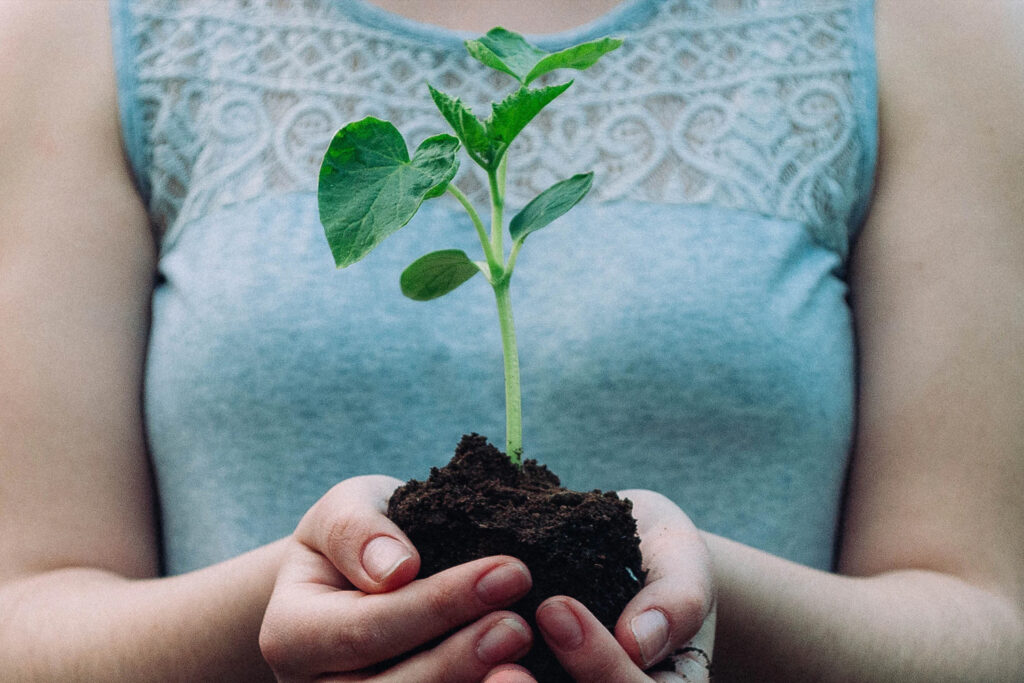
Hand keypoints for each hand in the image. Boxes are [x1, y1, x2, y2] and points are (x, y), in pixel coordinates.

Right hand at [259, 475, 534, 681]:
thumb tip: (395, 568)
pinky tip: (515, 676)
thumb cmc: (356, 535)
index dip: (439, 605)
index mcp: (289, 633)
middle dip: (460, 658)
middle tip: (520, 626)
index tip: (509, 571)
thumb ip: (357, 530)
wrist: (356, 575)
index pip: (366, 629)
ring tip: (522, 657)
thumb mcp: (346, 508)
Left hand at [484, 489, 715, 682]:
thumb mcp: (682, 564)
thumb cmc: (662, 560)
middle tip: (503, 672)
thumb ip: (678, 600)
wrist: (628, 557)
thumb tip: (639, 642)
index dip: (601, 666)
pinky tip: (451, 674)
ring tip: (483, 675)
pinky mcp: (531, 681)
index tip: (556, 607)